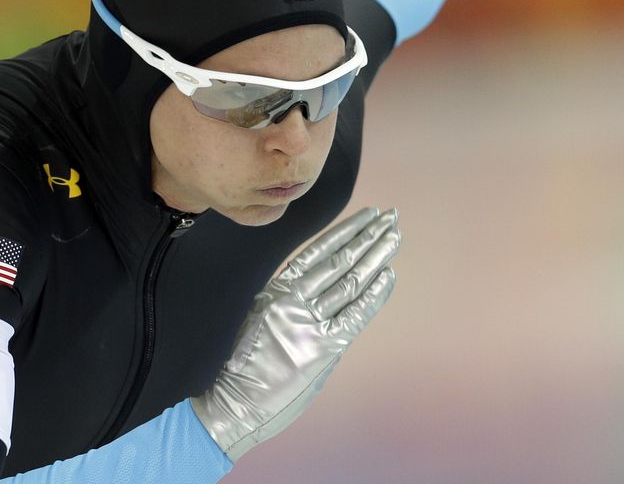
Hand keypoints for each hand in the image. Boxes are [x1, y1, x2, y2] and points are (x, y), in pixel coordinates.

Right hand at [191, 207, 399, 461]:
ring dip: (376, 255)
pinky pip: (356, 315)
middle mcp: (294, 301)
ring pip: (351, 280)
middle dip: (368, 237)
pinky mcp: (322, 348)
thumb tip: (313, 302)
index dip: (345, 232)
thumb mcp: (255, 323)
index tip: (366, 218)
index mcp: (276, 292)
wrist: (228, 405)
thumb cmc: (238, 371)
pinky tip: (388, 274)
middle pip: (340, 260)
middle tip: (390, 217)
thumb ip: (285, 308)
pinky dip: (375, 294)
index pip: (318, 253)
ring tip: (395, 235)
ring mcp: (309, 323)